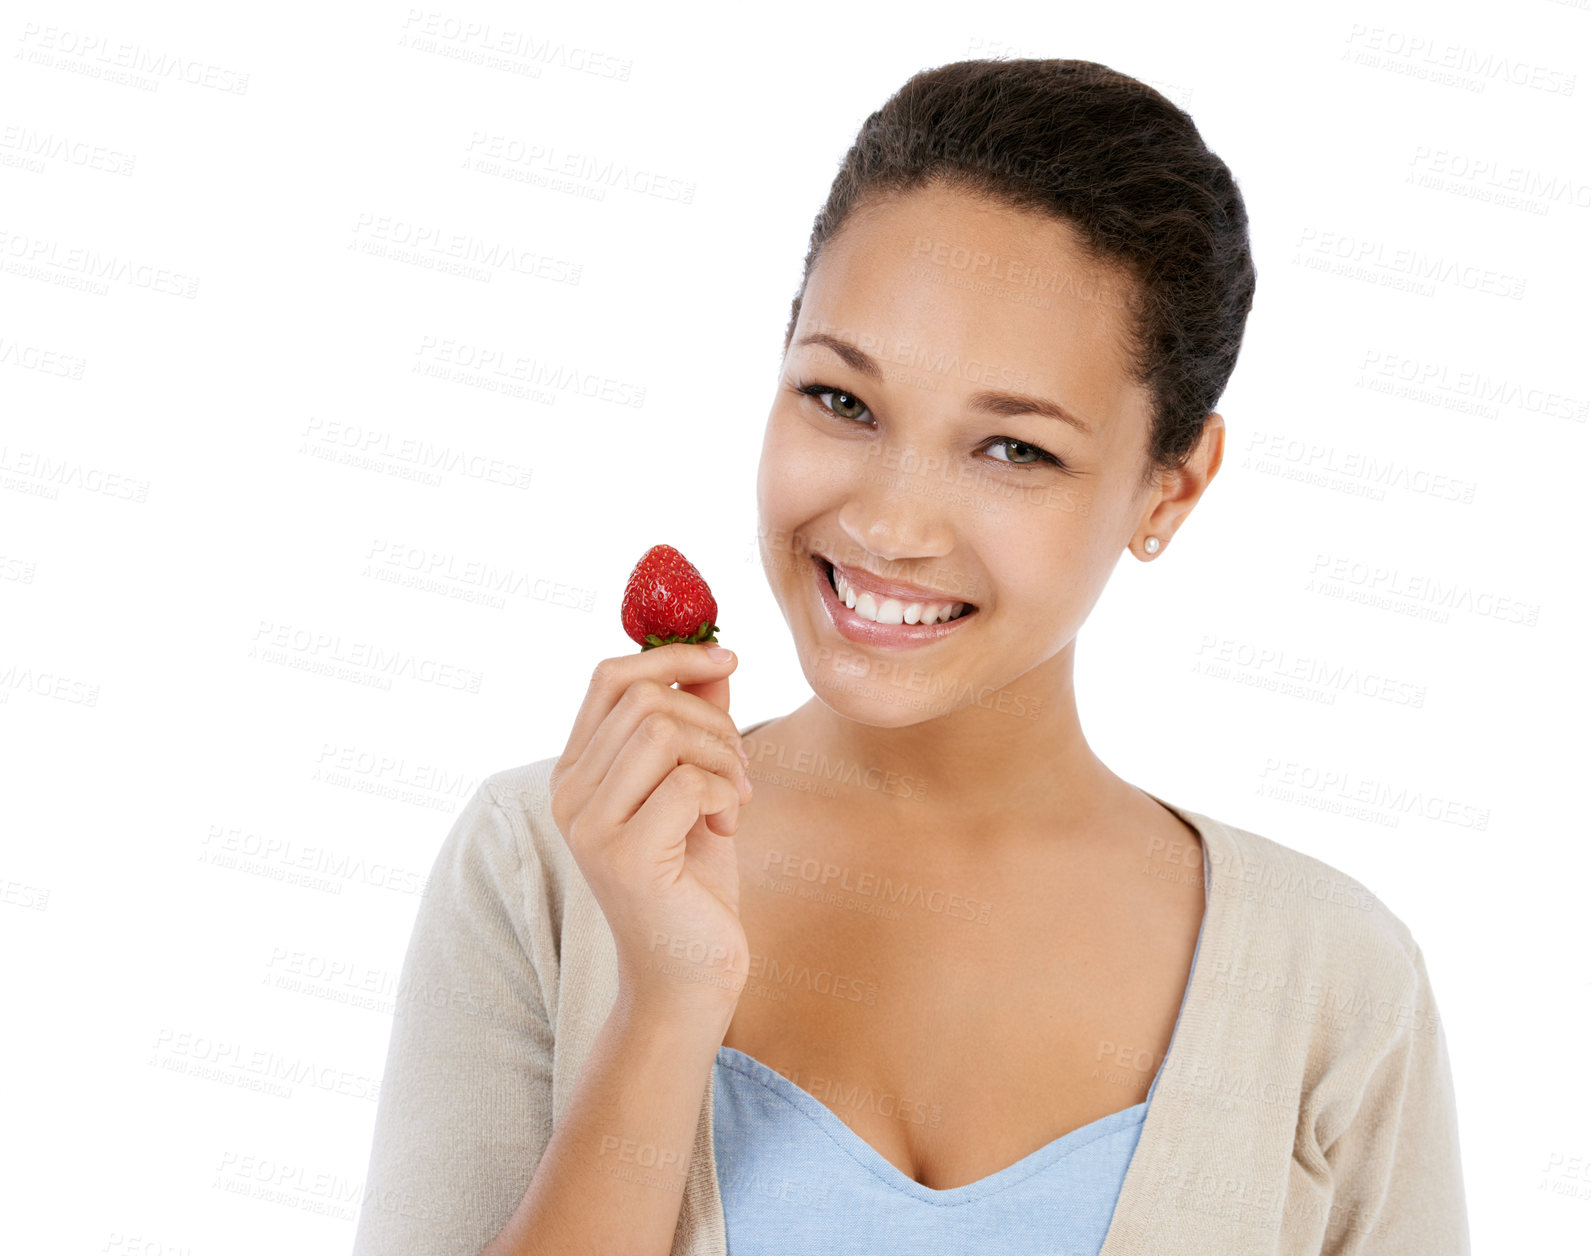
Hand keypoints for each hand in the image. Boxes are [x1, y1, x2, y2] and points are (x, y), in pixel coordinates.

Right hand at [548, 642, 753, 1026]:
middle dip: (712, 719)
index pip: (609, 678)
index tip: (727, 658)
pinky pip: (686, 782)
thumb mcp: (696, 790)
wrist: (689, 978)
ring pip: (665, 732)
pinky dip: (723, 794)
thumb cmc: (692, 886)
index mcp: (577, 772)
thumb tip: (715, 659)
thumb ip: (696, 726)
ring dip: (721, 757)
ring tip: (733, 799)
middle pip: (644, 699)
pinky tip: (726, 829)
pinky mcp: (624, 857)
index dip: (672, 656)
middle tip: (736, 768)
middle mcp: (569, 795)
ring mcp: (590, 827)